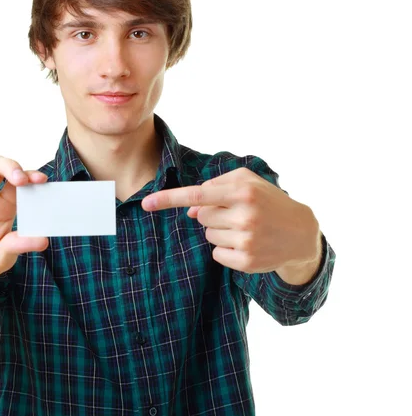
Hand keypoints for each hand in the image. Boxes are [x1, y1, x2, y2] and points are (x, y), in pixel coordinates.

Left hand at [141, 167, 320, 273]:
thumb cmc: (268, 200)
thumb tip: (189, 211)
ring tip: (245, 228)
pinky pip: (216, 254)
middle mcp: (244, 215)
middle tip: (238, 214)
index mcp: (242, 191)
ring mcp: (246, 240)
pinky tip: (246, 244)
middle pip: (201, 217)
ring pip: (208, 235)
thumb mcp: (246, 182)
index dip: (168, 199)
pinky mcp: (247, 262)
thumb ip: (215, 187)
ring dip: (220, 231)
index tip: (145, 204)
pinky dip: (225, 249)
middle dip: (213, 215)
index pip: (197, 195)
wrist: (301, 232)